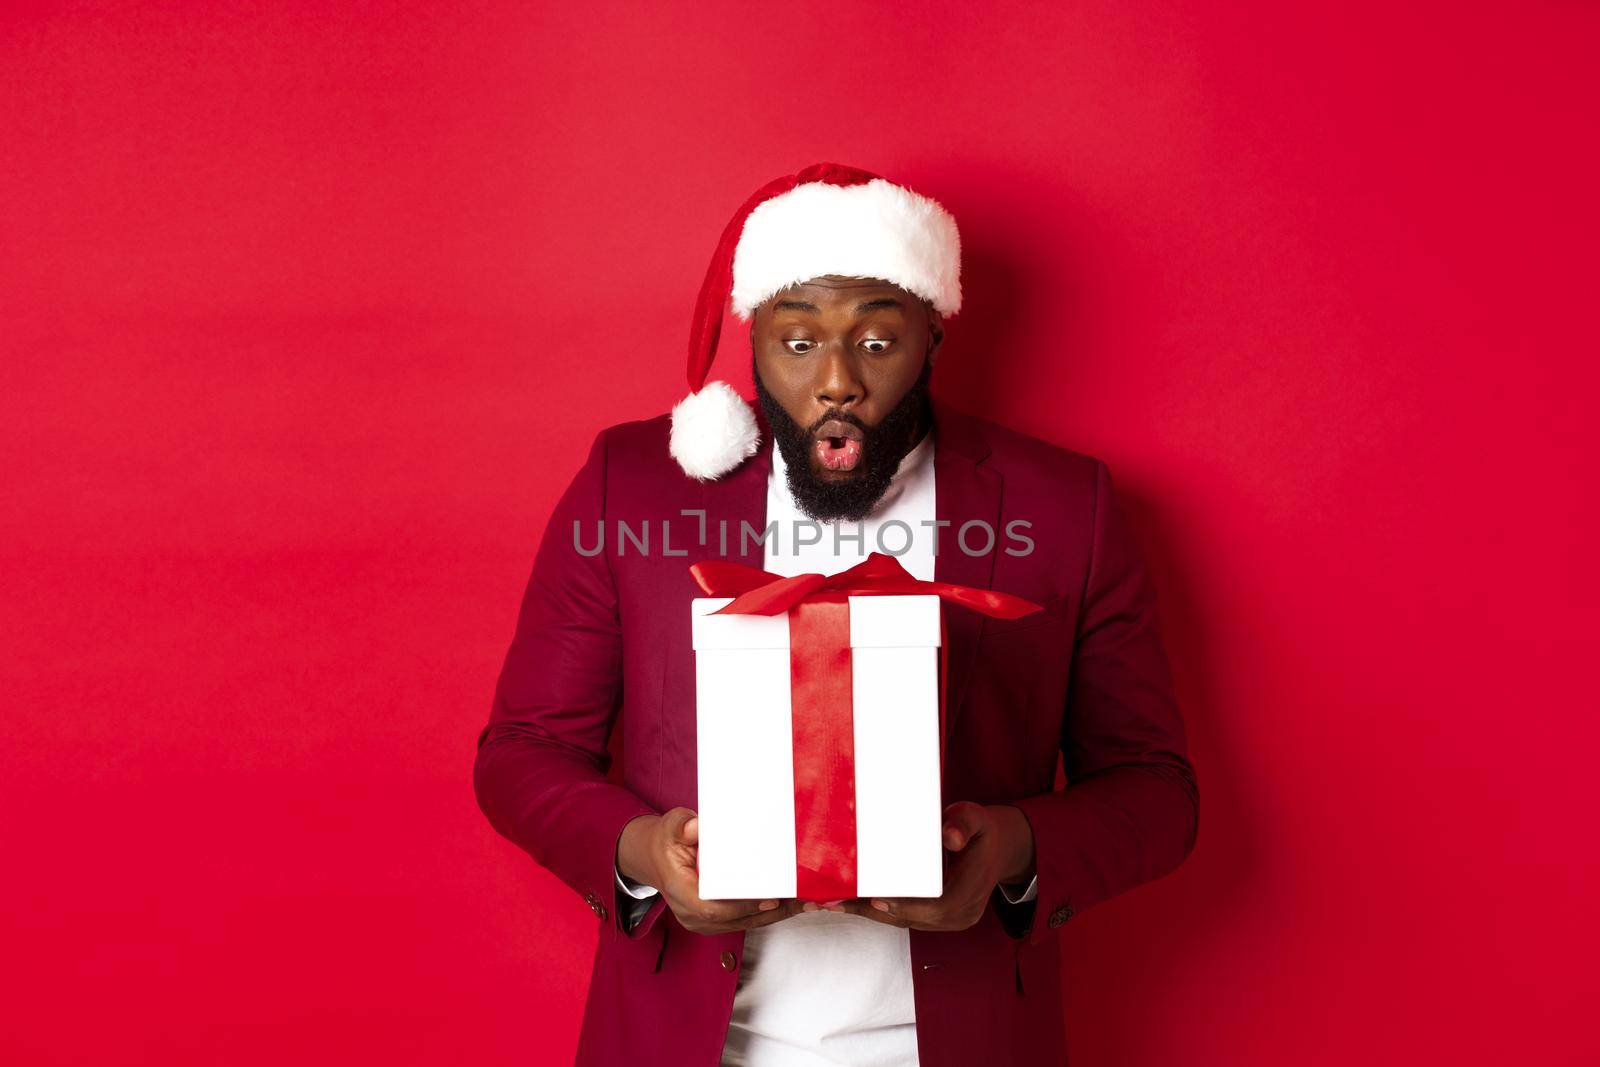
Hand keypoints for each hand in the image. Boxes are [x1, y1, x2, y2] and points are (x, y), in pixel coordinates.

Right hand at [616, 807, 804, 934]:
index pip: (713, 908)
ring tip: (807, 902)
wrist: (655, 857)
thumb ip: (685, 826)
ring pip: (744, 923)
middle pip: (736, 919)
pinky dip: (767, 913)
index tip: (771, 900)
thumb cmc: (667, 840)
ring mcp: (702, 921)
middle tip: (803, 900)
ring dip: (776, 914)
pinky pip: (744, 921)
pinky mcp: (714, 921)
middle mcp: (690, 913)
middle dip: (772, 911)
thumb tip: (698, 827)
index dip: (743, 907)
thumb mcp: (672, 826)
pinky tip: (791, 904)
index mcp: (680, 892)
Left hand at [834, 801, 1035, 930]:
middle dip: (874, 911)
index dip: (907, 906)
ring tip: (833, 902)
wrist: (996, 848)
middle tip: (836, 900)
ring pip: (906, 922)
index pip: (938, 906)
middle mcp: (962, 913)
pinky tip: (852, 901)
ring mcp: (951, 921)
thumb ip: (963, 822)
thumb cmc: (980, 830)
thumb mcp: (976, 817)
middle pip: (914, 919)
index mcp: (972, 890)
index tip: (876, 898)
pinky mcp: (939, 920)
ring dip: (870, 913)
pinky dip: (880, 910)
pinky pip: (906, 919)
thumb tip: (950, 836)